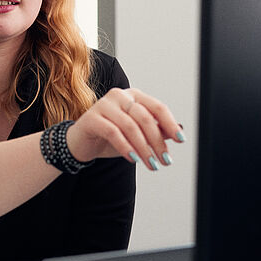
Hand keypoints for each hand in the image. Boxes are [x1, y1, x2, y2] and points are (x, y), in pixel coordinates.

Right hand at [66, 88, 182, 170]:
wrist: (80, 144)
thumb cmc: (109, 138)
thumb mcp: (136, 136)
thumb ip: (154, 131)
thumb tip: (177, 132)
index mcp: (133, 96)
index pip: (157, 107)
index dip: (170, 124)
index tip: (180, 139)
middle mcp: (120, 96)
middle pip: (145, 118)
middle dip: (157, 142)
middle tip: (164, 160)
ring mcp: (104, 105)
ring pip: (130, 126)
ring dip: (144, 149)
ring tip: (150, 164)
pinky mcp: (92, 118)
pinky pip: (113, 133)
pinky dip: (126, 148)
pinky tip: (133, 159)